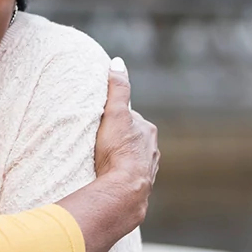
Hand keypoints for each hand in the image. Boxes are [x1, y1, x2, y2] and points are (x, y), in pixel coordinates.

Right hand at [93, 57, 159, 220]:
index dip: (115, 118)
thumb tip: (117, 62)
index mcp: (148, 131)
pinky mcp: (141, 187)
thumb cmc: (118, 150)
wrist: (124, 190)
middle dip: (119, 139)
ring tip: (103, 162)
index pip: (130, 118)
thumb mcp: (115, 113)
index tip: (100, 122)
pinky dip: (122, 176)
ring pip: (133, 159)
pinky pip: (131, 177)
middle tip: (98, 143)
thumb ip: (117, 88)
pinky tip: (111, 179)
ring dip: (121, 159)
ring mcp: (148, 170)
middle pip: (133, 139)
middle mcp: (152, 150)